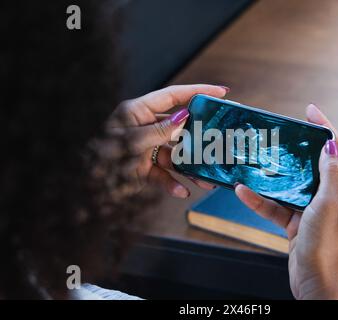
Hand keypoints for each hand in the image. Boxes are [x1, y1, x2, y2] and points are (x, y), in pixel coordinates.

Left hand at [97, 84, 228, 196]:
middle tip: (218, 143)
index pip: (173, 97)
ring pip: (175, 155)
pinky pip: (164, 175)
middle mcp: (144, 128)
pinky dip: (173, 184)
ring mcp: (145, 150)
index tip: (221, 92)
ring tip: (205, 179)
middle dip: (199, 139)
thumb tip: (183, 117)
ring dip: (190, 168)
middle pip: (179, 129)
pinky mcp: (143, 169)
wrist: (80, 188)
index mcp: (138, 112)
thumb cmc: (98, 157)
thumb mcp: (130, 141)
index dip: (197, 92)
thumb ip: (159, 131)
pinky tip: (182, 191)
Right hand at [235, 104, 337, 299]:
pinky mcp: (296, 222)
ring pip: (291, 183)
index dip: (325, 127)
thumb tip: (330, 145)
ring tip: (255, 160)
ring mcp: (313, 209)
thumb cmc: (328, 248)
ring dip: (272, 175)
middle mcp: (333, 196)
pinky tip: (244, 192)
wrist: (316, 286)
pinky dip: (261, 199)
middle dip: (294, 149)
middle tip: (277, 134)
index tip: (309, 111)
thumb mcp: (331, 205)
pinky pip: (277, 205)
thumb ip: (331, 174)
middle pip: (312, 164)